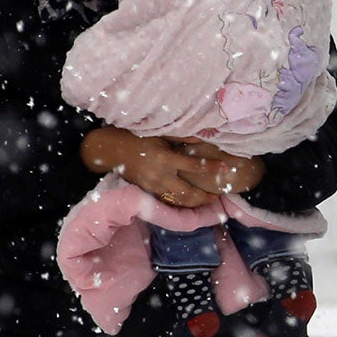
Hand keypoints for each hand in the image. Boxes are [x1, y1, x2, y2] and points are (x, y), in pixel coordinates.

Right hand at [80, 129, 258, 206]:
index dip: (211, 168)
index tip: (225, 168)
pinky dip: (181, 202)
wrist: (111, 150)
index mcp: (164, 159)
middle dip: (205, 198)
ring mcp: (153, 186)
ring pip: (179, 200)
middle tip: (217, 196)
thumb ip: (181, 137)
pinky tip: (191, 200)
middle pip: (188, 194)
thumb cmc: (137, 137)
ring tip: (207, 200)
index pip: (194, 166)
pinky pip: (168, 199)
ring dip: (195, 203)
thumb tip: (203, 138)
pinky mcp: (148, 191)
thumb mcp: (159, 133)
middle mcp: (160, 176)